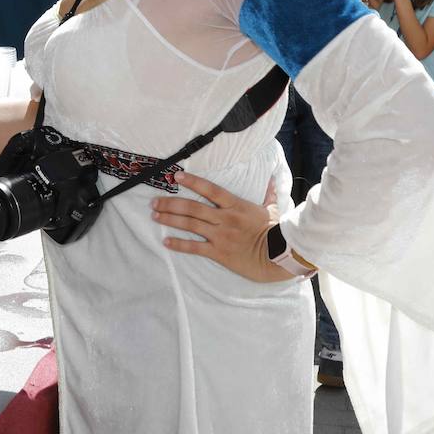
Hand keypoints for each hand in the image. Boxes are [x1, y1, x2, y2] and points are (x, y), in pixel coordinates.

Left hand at [151, 172, 297, 283]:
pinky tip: (166, 242)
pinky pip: (195, 248)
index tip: (176, 177)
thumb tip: (272, 179)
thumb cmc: (275, 232)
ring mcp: (220, 236)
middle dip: (171, 204)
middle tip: (154, 202)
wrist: (278, 257)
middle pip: (192, 207)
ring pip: (190, 225)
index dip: (192, 182)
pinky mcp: (219, 253)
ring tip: (155, 216)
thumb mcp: (271, 209)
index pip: (210, 190)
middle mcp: (224, 218)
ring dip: (170, 219)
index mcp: (235, 205)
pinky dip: (179, 245)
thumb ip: (268, 194)